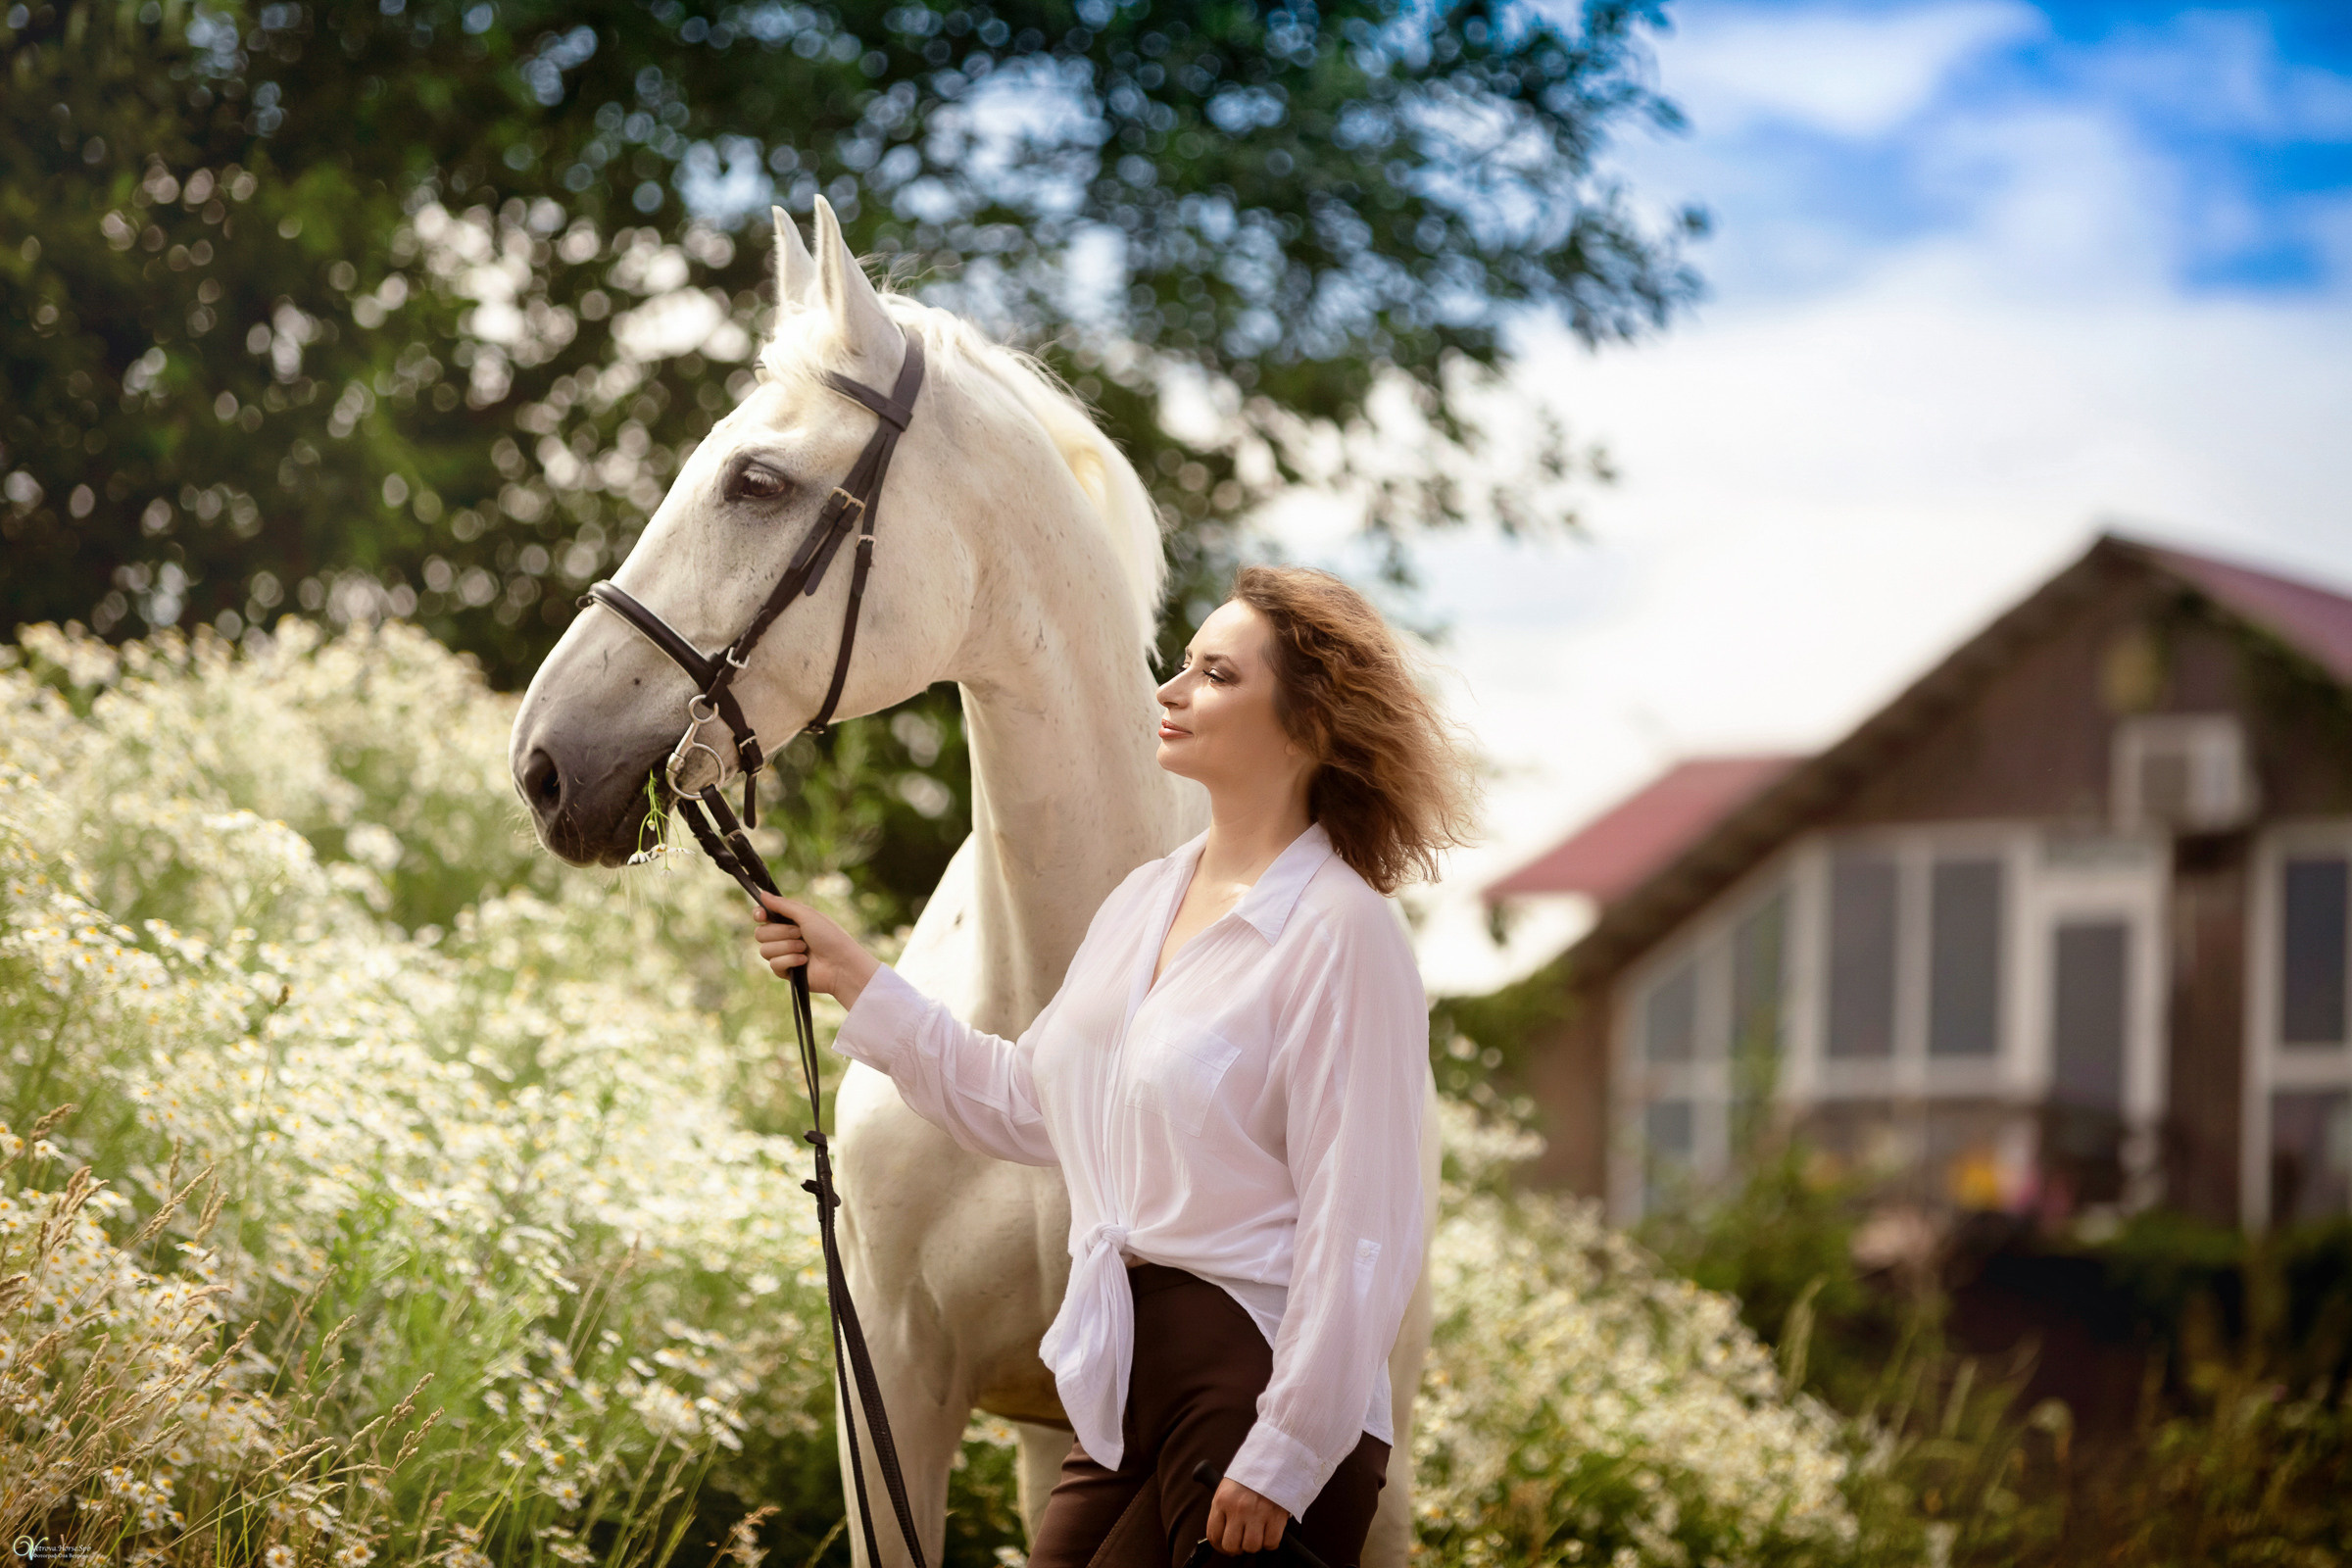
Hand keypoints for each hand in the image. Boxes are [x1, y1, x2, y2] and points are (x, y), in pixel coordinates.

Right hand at [753, 891, 881, 1011]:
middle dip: (780, 932)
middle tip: (799, 933)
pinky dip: (790, 960)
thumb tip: (762, 893)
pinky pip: (774, 964)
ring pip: (765, 950)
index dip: (759, 915)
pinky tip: (804, 961)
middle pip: (760, 933)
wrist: (840, 964)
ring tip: (805, 948)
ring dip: (786, 947)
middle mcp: (785, 937)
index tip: (762, 915)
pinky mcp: (786, 971)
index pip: (763, 916)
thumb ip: (783, 905)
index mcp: (790, 921)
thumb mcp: (807, 915)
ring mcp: (784, 954)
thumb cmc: (829, 937)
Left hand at [1206, 1477, 1286, 1556]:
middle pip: (1231, 1545)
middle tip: (1241, 1540)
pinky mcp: (1276, 1516)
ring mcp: (1258, 1513)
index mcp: (1222, 1500)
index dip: (1219, 1546)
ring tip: (1256, 1533)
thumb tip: (1221, 1535)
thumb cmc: (1250, 1474)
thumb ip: (1223, 1510)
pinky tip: (1269, 1531)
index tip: (1225, 1546)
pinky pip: (1271, 1542)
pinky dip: (1270, 1542)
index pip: (1214, 1536)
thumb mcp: (1227, 1487)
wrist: (1274, 1458)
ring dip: (1254, 1544)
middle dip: (1236, 1547)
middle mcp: (1238, 1508)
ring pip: (1251, 1547)